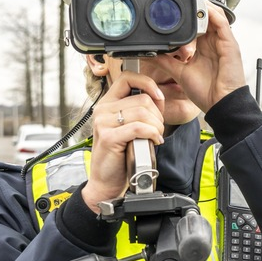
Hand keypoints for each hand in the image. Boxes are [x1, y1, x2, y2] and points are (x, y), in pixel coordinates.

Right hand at [80, 72, 165, 212]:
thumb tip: (158, 97)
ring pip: (142, 112)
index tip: (159, 97)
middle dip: (158, 115)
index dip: (147, 82)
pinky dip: (152, 133)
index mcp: (107, 104)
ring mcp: (103, 122)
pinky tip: (154, 141)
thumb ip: (139, 111)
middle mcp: (102, 110)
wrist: (106, 182)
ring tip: (155, 137)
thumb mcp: (129, 128)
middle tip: (157, 129)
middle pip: (142, 98)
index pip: (127, 77)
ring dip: (156, 126)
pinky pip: (139, 127)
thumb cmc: (119, 156)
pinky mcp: (108, 137)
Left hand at [151, 0, 246, 112]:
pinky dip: (213, 12)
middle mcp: (213, 44)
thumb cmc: (206, 92)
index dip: (184, 18)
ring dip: (201, 7)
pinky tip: (203, 7)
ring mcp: (222, 42)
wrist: (220, 104)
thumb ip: (166, 61)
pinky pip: (222, 22)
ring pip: (212, 17)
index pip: (194, 27)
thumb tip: (150, 53)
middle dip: (191, 10)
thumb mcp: (180, 73)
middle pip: (202, 19)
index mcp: (202, 49)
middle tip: (178, 3)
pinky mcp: (230, 43)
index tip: (171, 10)